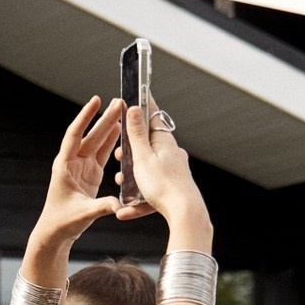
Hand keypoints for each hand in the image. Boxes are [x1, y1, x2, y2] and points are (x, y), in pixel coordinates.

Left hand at [31, 96, 128, 250]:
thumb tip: (118, 206)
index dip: (85, 117)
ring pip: (97, 142)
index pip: (74, 135)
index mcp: (65, 166)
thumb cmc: (62, 222)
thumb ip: (101, 207)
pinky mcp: (90, 174)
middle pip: (90, 135)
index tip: (95, 101)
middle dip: (104, 118)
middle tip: (118, 103)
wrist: (56, 232)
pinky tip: (120, 132)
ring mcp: (82, 167)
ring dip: (108, 127)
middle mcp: (73, 163)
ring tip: (122, 111)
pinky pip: (102, 154)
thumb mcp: (82, 214)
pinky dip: (111, 142)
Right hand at [116, 101, 206, 229]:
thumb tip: (135, 108)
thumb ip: (137, 134)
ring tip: (121, 185)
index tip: (138, 92)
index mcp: (164, 141)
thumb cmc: (163, 185)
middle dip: (130, 151)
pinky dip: (138, 199)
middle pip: (147, 145)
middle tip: (120, 157)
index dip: (143, 105)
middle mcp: (171, 153)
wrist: (184, 213)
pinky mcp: (173, 187)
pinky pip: (152, 190)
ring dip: (131, 178)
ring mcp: (174, 170)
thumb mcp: (143, 157)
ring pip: (147, 169)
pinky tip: (125, 211)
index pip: (152, 116)